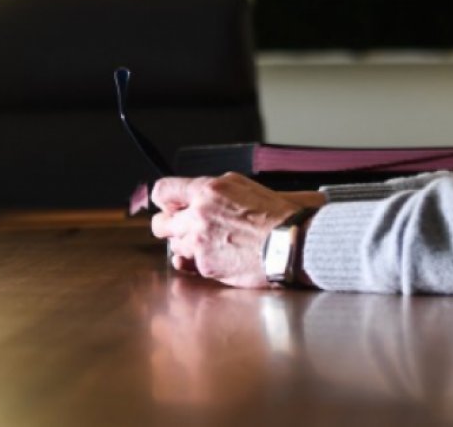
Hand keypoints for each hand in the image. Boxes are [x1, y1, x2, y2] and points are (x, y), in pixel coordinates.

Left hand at [150, 174, 323, 287]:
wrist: (291, 243)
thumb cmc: (276, 216)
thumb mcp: (244, 187)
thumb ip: (215, 191)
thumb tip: (196, 196)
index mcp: (208, 190)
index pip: (163, 191)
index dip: (165, 200)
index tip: (170, 206)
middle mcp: (198, 214)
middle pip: (161, 223)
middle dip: (170, 227)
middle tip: (185, 229)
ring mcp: (199, 241)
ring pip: (174, 245)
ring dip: (187, 245)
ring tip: (212, 244)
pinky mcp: (205, 264)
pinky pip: (188, 264)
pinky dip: (198, 262)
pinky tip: (216, 257)